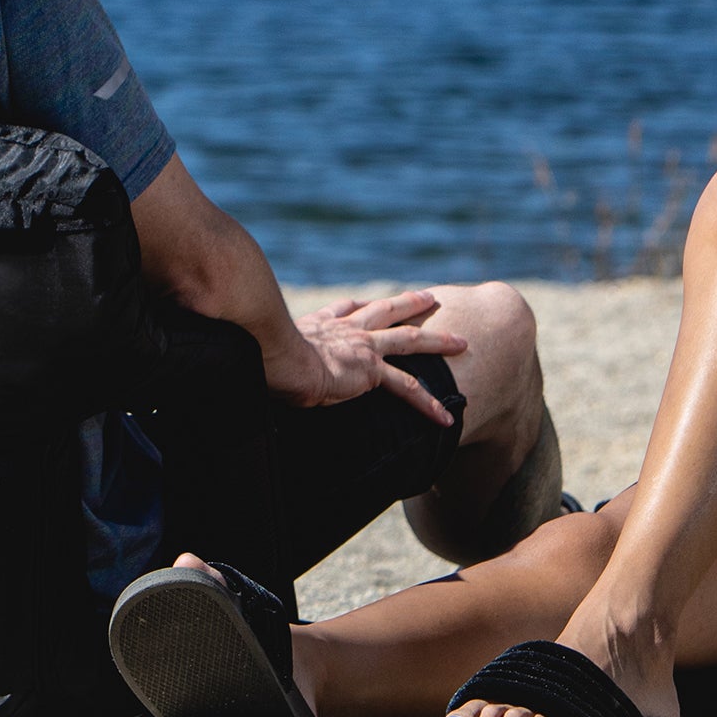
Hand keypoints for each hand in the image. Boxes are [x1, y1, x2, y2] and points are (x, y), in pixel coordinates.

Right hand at [265, 297, 462, 423]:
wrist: (281, 359)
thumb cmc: (267, 355)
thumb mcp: (270, 345)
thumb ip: (272, 347)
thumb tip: (254, 354)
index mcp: (323, 324)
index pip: (345, 309)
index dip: (357, 307)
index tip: (365, 304)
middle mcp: (347, 330)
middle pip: (385, 310)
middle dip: (409, 303)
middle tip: (429, 297)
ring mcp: (363, 347)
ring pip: (409, 340)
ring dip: (438, 341)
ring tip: (462, 342)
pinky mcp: (371, 370)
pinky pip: (407, 388)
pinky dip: (428, 404)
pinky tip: (445, 418)